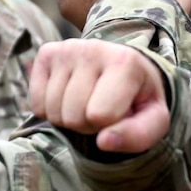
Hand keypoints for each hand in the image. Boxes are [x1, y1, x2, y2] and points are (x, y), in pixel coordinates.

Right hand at [30, 40, 171, 153]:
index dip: (108, 126)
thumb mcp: (153, 120)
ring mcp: (66, 49)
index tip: (120, 113)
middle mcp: (93, 49)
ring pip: (53, 112)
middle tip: (102, 110)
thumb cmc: (138, 98)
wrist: (124, 67)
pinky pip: (37, 104)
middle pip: (74, 116)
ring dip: (69, 119)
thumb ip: (138, 136)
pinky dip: (50, 110)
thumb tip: (103, 142)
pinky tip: (68, 96)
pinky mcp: (47, 54)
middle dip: (87, 124)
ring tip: (87, 103)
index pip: (100, 115)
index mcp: (125, 62)